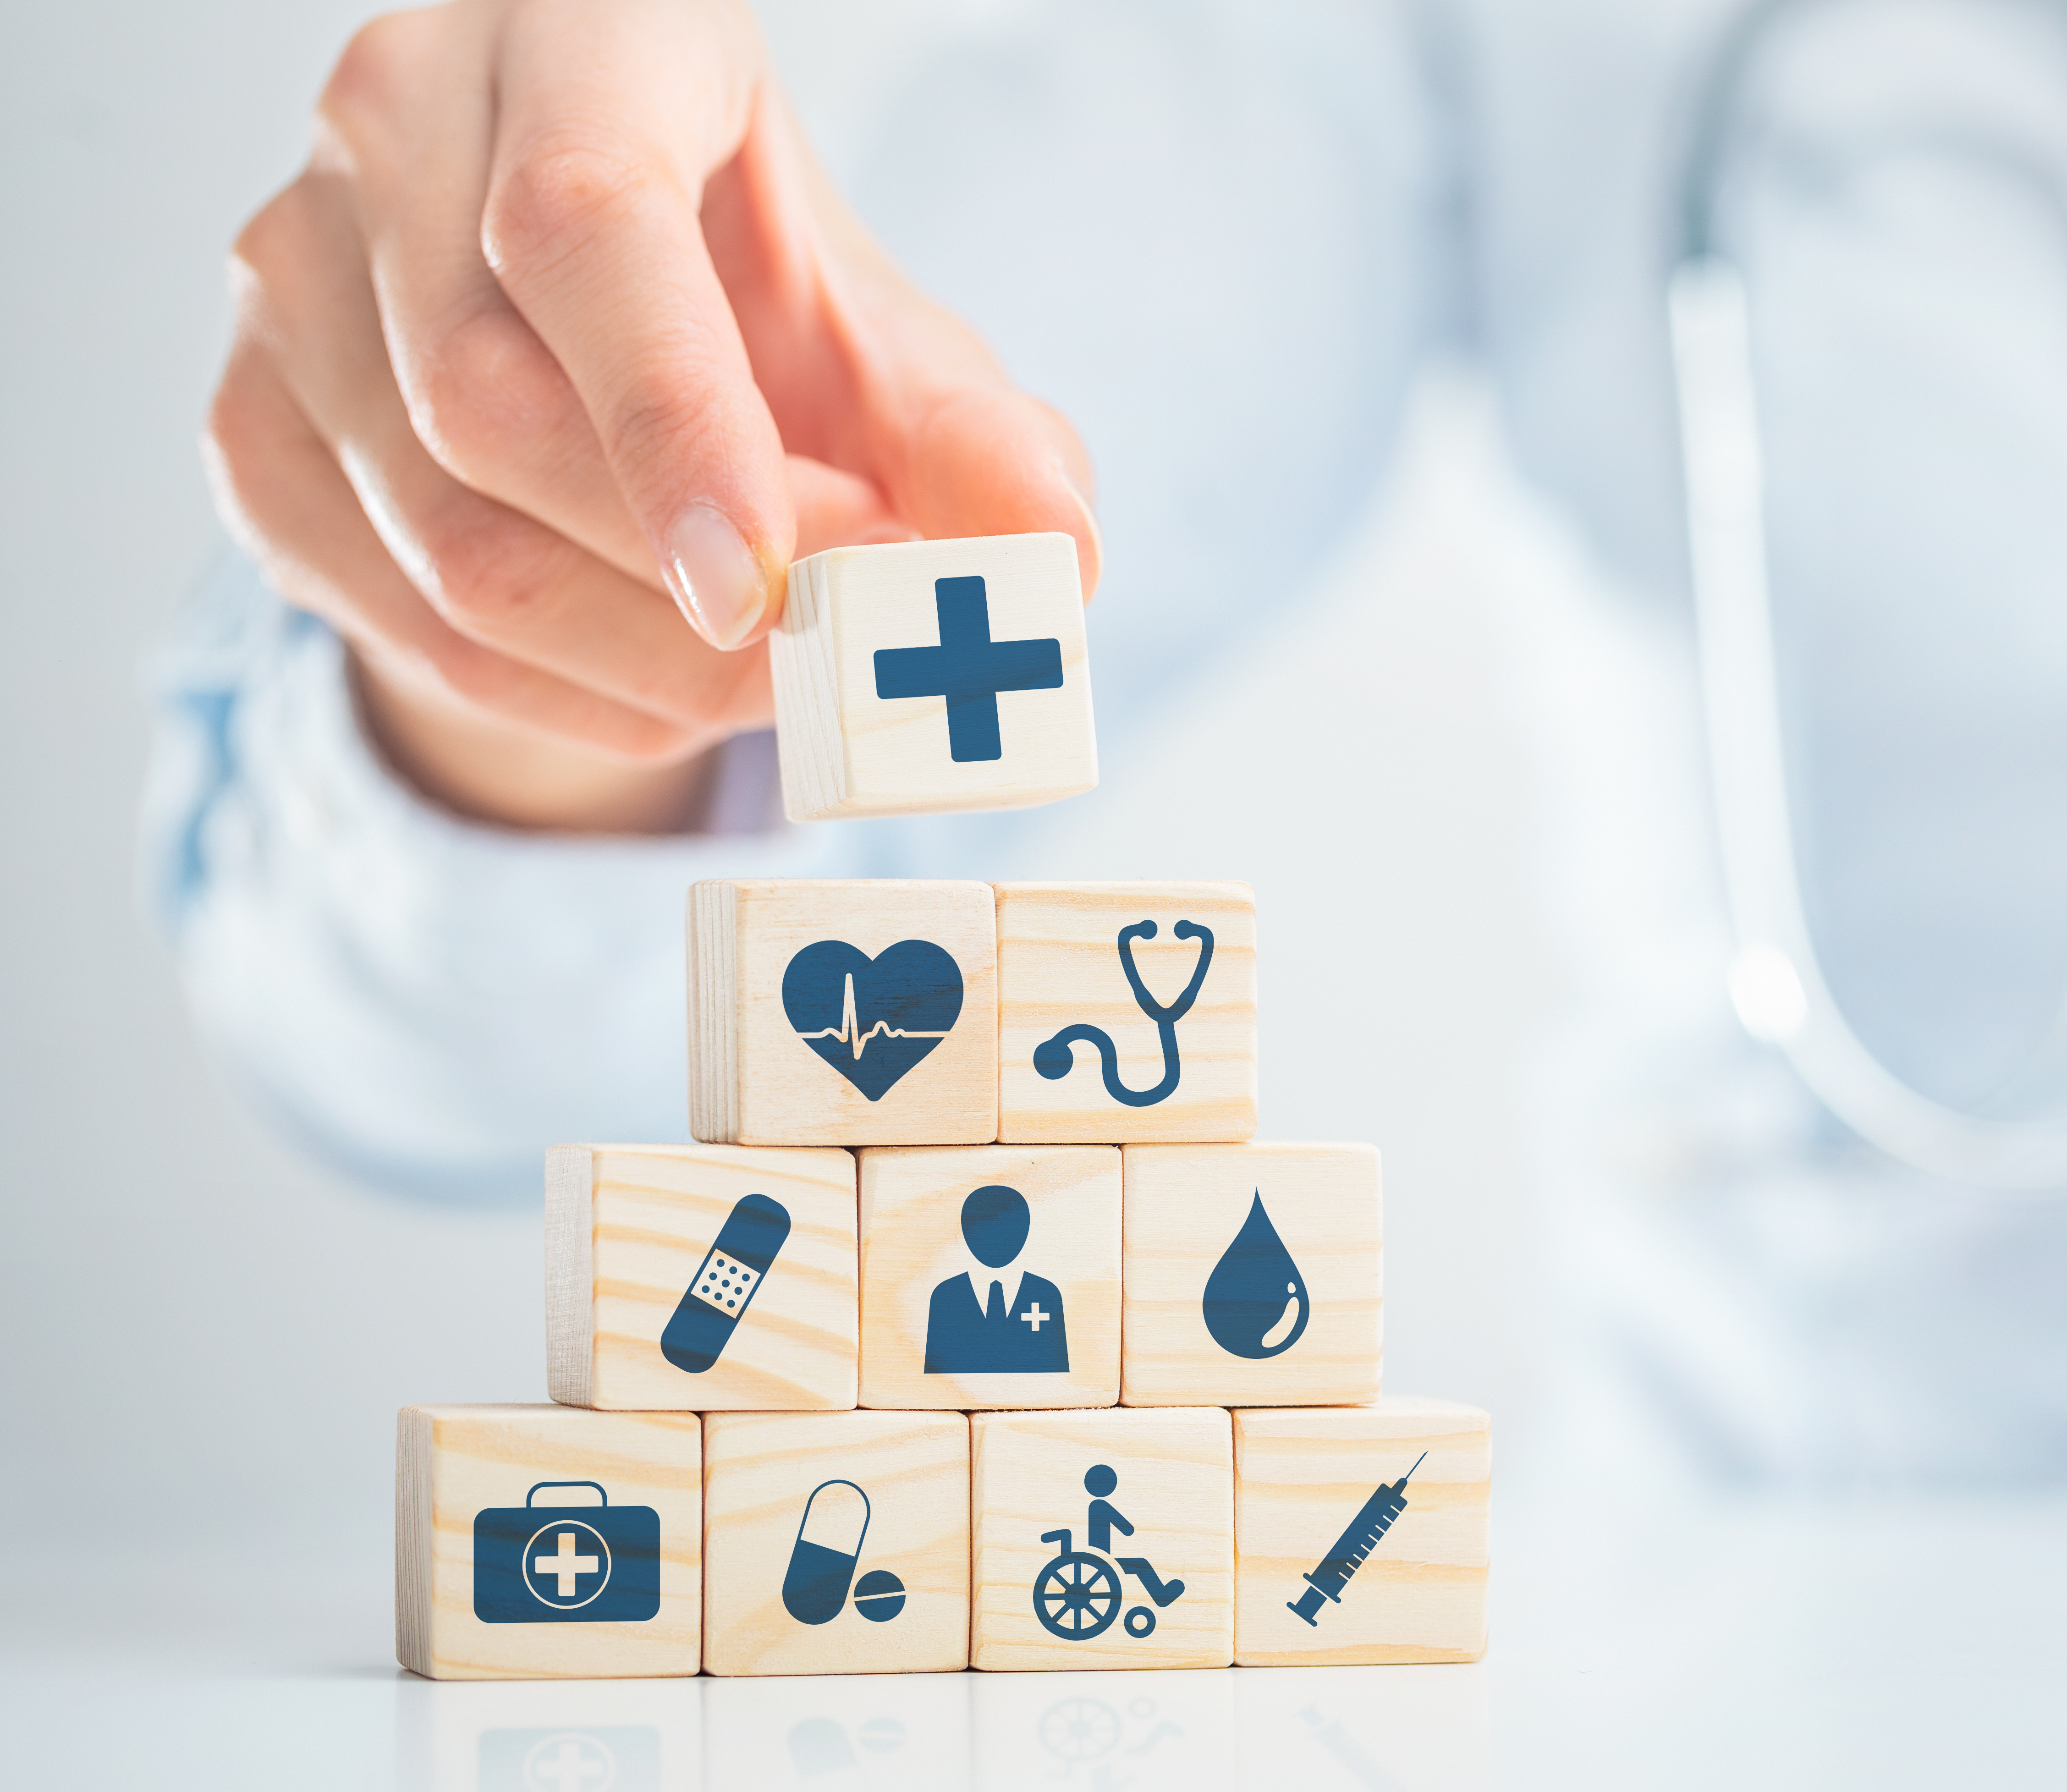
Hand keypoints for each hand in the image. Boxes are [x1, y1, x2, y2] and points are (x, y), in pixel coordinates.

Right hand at [205, 0, 1098, 831]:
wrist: (601, 305)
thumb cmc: (755, 288)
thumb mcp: (887, 338)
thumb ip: (981, 438)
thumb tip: (1059, 558)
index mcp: (568, 38)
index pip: (582, 229)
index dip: (676, 422)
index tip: (776, 588)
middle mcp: (389, 123)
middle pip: (496, 413)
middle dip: (690, 579)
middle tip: (844, 639)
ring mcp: (289, 273)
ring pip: (443, 540)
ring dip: (642, 661)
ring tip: (779, 667)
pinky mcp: (249, 422)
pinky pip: (391, 617)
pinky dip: (559, 694)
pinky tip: (662, 678)